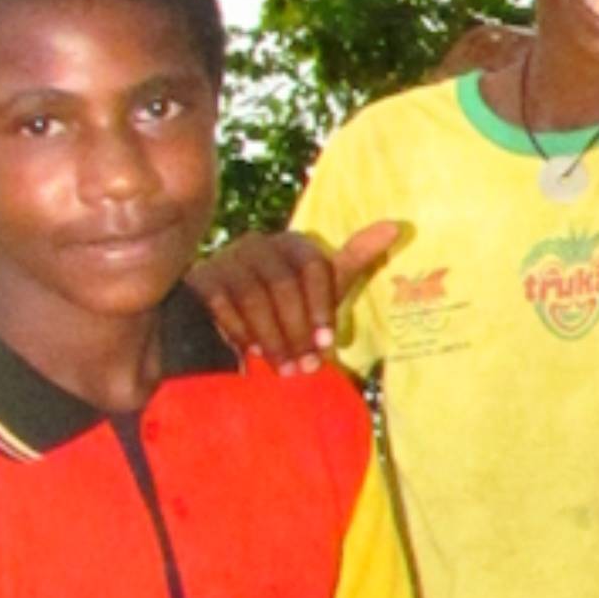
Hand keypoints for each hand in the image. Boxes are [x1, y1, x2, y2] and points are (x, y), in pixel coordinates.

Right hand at [189, 221, 405, 373]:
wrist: (231, 320)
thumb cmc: (288, 304)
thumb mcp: (324, 286)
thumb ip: (356, 257)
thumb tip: (396, 227)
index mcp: (293, 243)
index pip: (313, 268)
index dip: (322, 309)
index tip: (327, 346)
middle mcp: (259, 243)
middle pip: (284, 285)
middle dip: (297, 331)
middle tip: (305, 367)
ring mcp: (228, 258)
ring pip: (255, 297)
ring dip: (273, 339)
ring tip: (284, 369)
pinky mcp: (202, 279)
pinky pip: (224, 306)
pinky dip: (241, 333)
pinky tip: (251, 353)